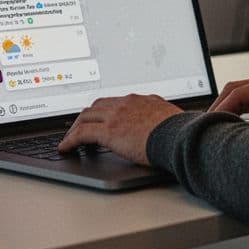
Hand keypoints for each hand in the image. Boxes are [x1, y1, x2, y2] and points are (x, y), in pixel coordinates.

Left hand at [57, 94, 181, 164]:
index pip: (116, 101)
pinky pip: (81, 133)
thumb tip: (170, 127)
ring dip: (76, 128)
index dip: (104, 110)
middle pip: (97, 105)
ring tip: (70, 139)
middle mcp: (127, 103)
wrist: (182, 138)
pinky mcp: (109, 131)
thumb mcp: (174, 120)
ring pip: (86, 117)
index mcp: (143, 100)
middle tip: (80, 127)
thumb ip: (165, 120)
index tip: (100, 118)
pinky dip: (70, 140)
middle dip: (86, 116)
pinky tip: (65, 148)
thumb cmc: (183, 134)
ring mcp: (117, 115)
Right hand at [208, 72, 248, 124]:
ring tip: (216, 127)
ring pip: (240, 94)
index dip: (222, 108)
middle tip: (206, 126)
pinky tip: (233, 124)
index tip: (211, 123)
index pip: (239, 92)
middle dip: (218, 105)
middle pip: (234, 89)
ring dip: (227, 107)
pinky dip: (237, 110)